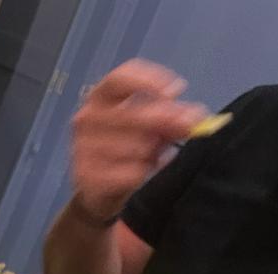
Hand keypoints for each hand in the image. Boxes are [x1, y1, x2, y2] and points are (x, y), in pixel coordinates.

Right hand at [70, 60, 207, 221]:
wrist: (97, 191)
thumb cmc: (124, 150)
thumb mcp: (150, 128)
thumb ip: (171, 117)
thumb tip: (195, 116)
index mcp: (100, 96)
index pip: (120, 78)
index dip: (149, 80)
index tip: (175, 91)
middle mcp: (86, 118)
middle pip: (132, 113)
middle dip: (165, 120)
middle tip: (187, 127)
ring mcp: (83, 147)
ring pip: (134, 147)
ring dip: (152, 153)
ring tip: (152, 158)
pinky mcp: (86, 175)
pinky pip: (128, 173)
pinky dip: (142, 173)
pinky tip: (143, 173)